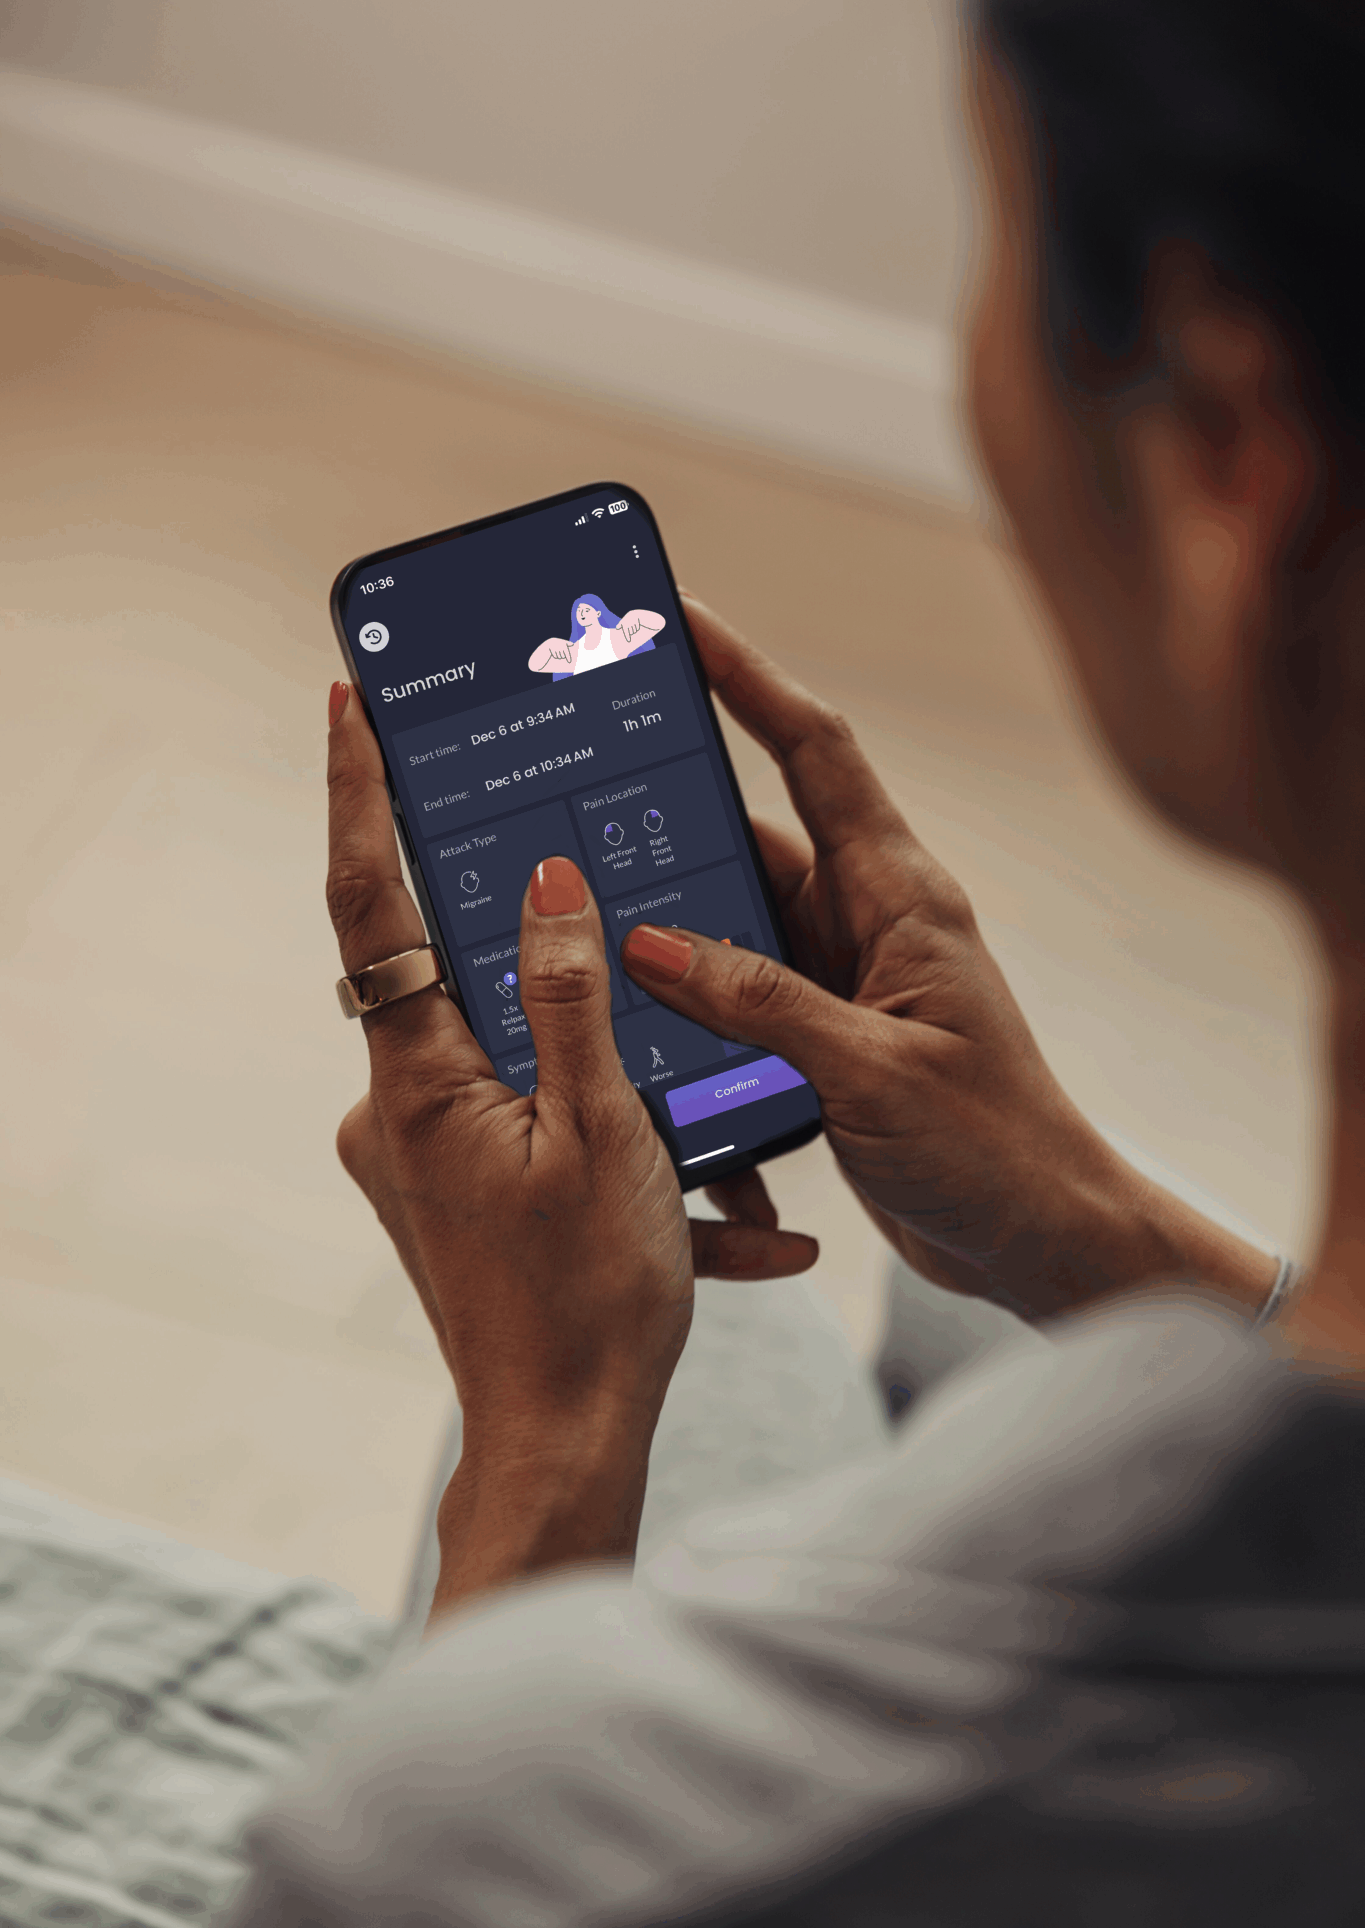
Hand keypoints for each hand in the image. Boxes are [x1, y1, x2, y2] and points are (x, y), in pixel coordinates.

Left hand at [325, 681, 815, 1617]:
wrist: (563, 1446)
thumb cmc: (588, 1303)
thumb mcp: (606, 1133)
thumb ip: (572, 999)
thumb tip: (553, 884)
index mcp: (419, 1080)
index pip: (370, 903)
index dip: (358, 796)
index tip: (349, 705)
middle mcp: (400, 1106)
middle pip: (457, 972)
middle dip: (540, 939)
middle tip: (602, 880)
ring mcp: (426, 1152)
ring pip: (520, 1055)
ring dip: (616, 1077)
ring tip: (718, 1151)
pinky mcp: (460, 1189)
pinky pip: (538, 1125)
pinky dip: (617, 1145)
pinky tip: (725, 1216)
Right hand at [620, 600, 1278, 1322]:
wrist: (1041, 1243)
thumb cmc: (995, 1151)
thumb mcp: (871, 1071)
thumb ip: (760, 1002)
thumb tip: (648, 940)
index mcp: (901, 898)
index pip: (815, 755)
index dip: (749, 678)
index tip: (682, 623)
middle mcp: (869, 924)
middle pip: (753, 836)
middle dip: (673, 809)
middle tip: (582, 777)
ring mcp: (843, 981)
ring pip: (732, 922)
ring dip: (671, 926)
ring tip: (585, 915)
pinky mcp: (823, 1040)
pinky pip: (736, 996)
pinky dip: (690, 1005)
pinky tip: (639, 1027)